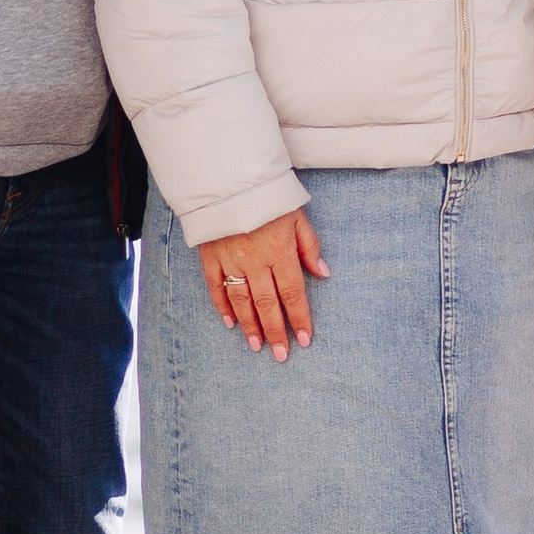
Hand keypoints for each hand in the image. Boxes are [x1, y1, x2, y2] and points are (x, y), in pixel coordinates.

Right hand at [199, 208, 328, 356]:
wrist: (228, 178)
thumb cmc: (268, 196)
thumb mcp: (297, 216)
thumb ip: (309, 246)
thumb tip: (323, 273)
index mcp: (279, 251)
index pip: (292, 293)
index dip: (299, 318)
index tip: (305, 340)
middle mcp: (255, 260)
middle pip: (267, 303)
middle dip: (275, 331)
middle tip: (281, 355)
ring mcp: (230, 260)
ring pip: (241, 300)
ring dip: (250, 326)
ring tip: (257, 346)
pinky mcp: (210, 256)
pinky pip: (215, 287)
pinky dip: (222, 306)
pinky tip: (229, 323)